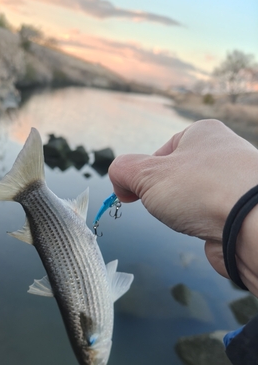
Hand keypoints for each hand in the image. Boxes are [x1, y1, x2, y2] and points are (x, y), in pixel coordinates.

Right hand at [108, 119, 257, 288]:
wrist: (253, 227)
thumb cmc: (202, 189)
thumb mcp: (147, 174)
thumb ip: (123, 170)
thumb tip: (119, 180)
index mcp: (203, 134)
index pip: (162, 151)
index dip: (143, 173)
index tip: (131, 192)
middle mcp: (224, 154)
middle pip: (176, 177)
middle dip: (163, 195)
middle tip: (163, 205)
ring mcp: (235, 185)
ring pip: (192, 200)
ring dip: (182, 213)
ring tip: (188, 218)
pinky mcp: (241, 212)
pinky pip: (209, 219)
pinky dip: (201, 228)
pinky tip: (205, 230)